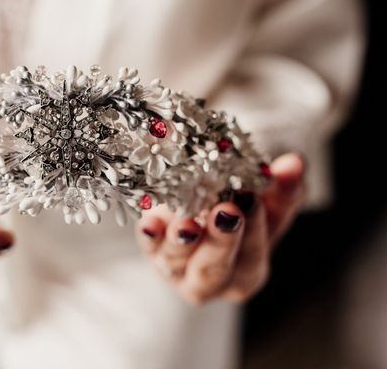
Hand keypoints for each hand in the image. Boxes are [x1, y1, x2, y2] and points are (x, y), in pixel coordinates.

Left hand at [136, 153, 304, 303]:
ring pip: (177, 261)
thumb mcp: (266, 203)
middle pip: (214, 268)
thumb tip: (295, 163)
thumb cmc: (238, 211)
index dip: (253, 230)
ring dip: (181, 241)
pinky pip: (148, 246)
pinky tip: (149, 223)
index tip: (250, 198)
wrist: (195, 206)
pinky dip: (149, 235)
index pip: (252, 256)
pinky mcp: (150, 251)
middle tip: (225, 211)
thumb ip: (283, 187)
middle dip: (221, 241)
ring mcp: (175, 269)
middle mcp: (211, 280)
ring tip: (185, 223)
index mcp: (246, 272)